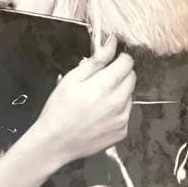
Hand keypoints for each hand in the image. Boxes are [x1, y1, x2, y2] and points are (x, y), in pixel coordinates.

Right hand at [30, 34, 136, 168]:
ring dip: (119, 93)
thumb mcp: (72, 79)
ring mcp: (123, 119)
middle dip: (119, 75)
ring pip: (129, 96)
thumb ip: (96, 60)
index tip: (109, 62)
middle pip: (132, 78)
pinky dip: (117, 111)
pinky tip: (99, 115)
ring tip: (97, 101)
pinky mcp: (122, 132)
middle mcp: (119, 102)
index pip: (127, 62)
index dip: (118, 59)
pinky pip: (125, 113)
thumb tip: (112, 44)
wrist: (55, 142)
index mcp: (106, 85)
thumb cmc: (59, 109)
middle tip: (100, 82)